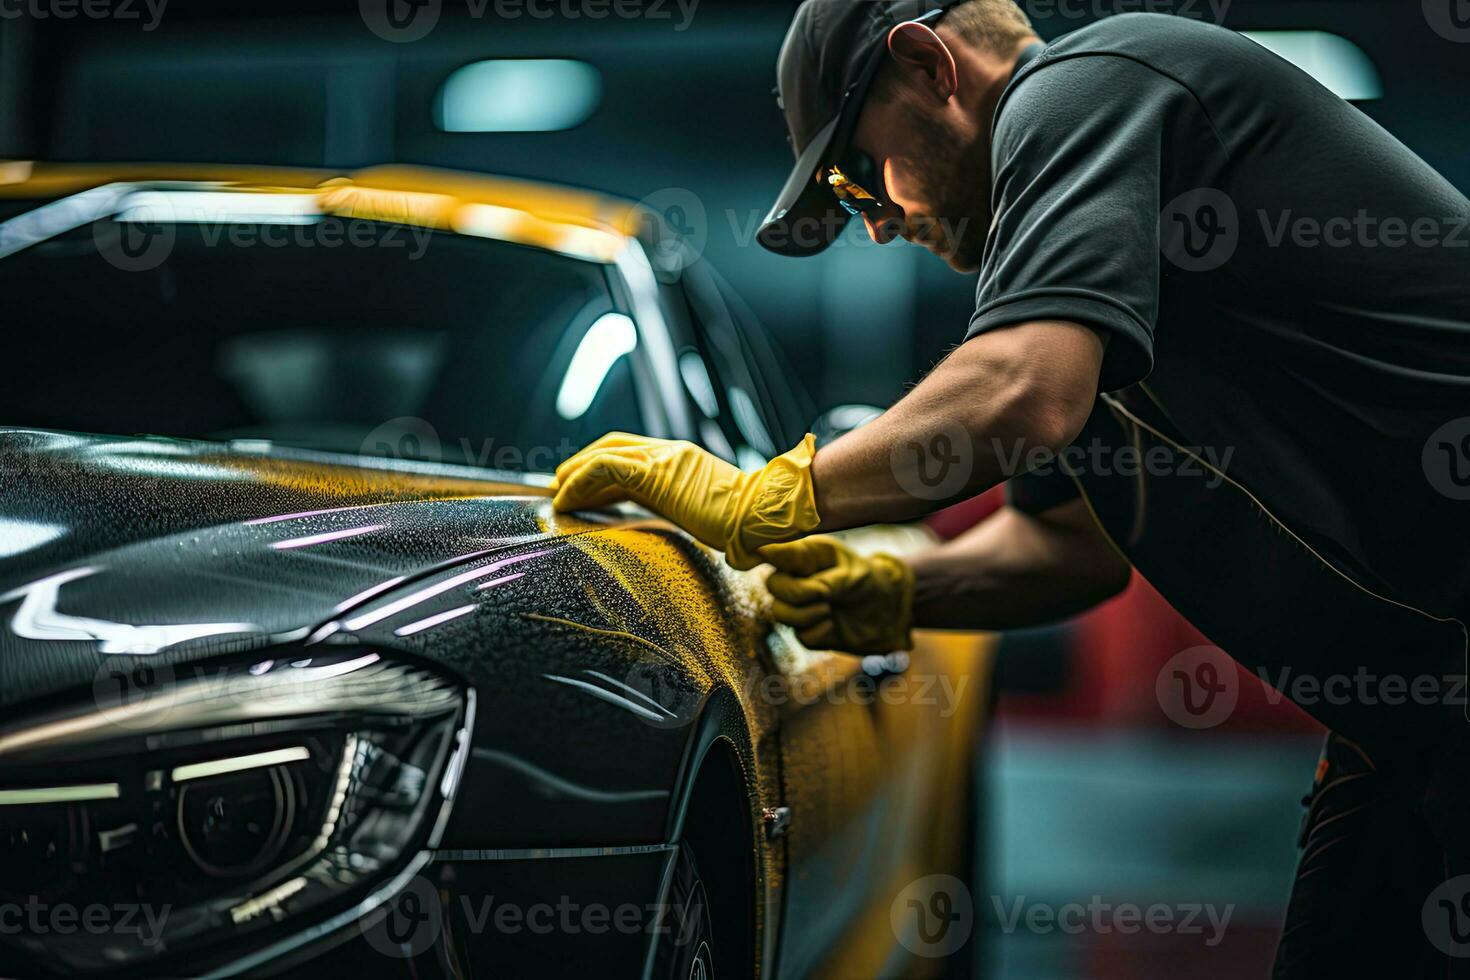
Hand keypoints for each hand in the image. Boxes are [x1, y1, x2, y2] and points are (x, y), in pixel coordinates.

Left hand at [550, 432, 820, 568]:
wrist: (760, 515)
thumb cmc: (743, 522)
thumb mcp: (704, 510)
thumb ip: (682, 506)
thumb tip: (672, 523)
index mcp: (681, 459)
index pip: (632, 453)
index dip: (603, 464)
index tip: (584, 486)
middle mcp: (669, 452)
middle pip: (614, 446)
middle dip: (582, 462)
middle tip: (561, 482)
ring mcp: (662, 459)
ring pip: (604, 454)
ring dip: (574, 472)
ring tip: (557, 490)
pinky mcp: (655, 474)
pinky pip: (604, 469)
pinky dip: (580, 482)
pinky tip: (567, 498)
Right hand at [761, 536, 914, 653]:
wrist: (888, 612)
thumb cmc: (867, 580)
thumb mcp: (846, 570)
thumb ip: (809, 567)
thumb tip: (770, 553)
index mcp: (804, 554)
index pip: (771, 550)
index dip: (760, 551)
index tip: (758, 553)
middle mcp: (796, 578)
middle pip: (773, 585)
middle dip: (798, 592)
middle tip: (825, 594)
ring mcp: (799, 606)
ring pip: (780, 613)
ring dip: (808, 614)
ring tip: (831, 609)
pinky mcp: (808, 631)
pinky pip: (800, 636)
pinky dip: (820, 631)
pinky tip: (834, 623)